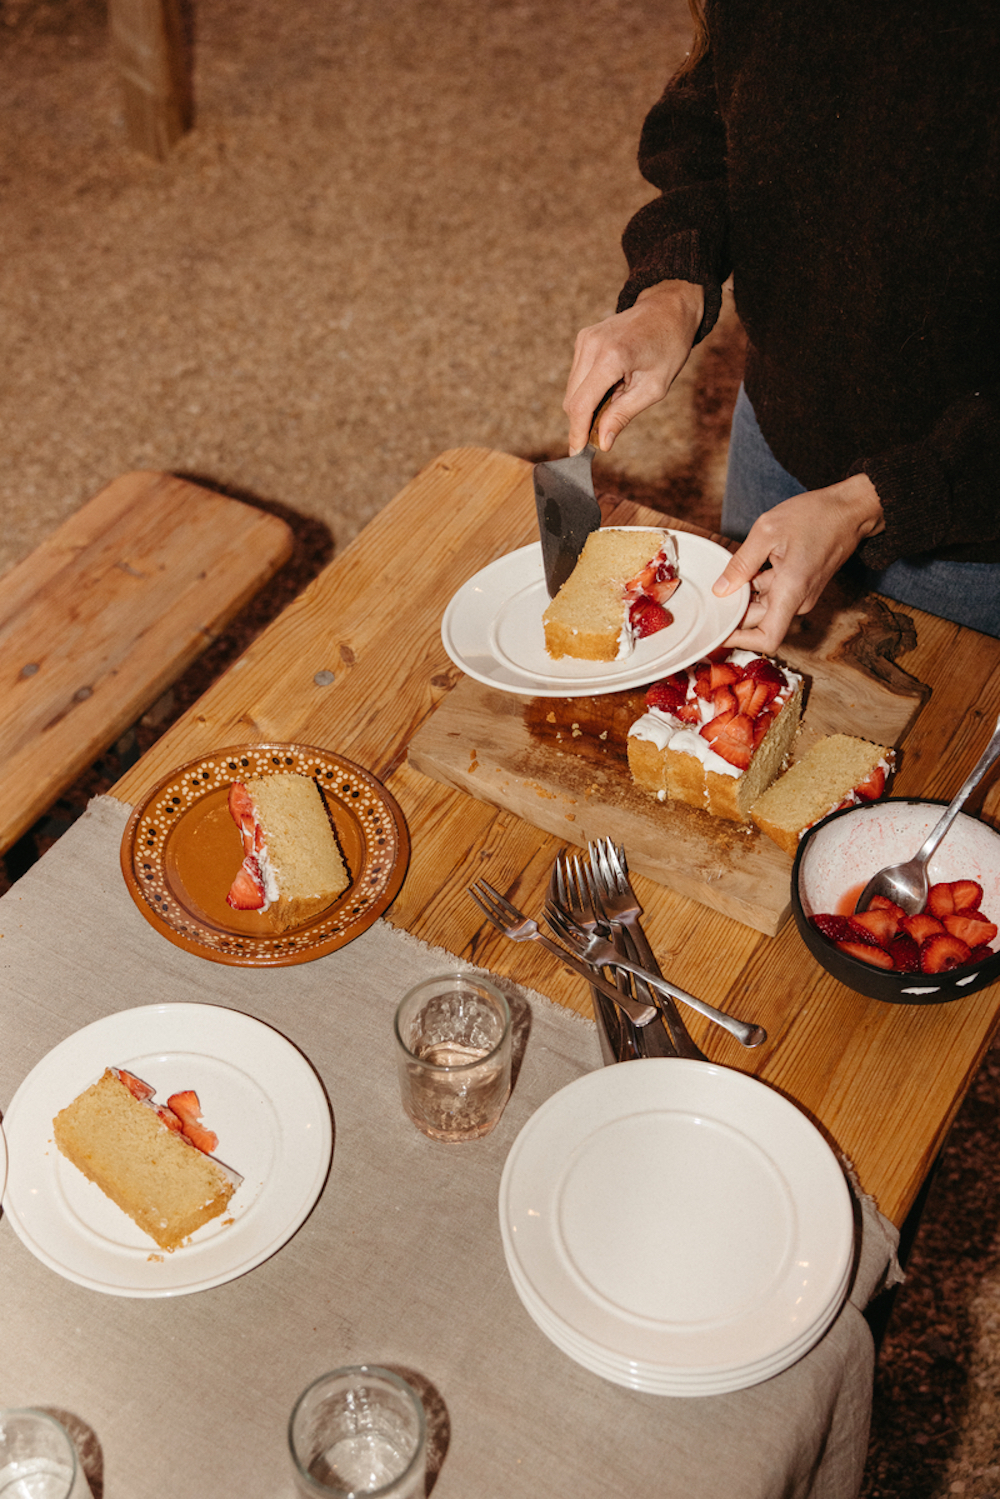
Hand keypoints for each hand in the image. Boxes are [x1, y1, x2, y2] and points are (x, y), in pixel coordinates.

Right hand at [563, 281, 704, 452]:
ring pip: (572, 389)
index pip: (581, 404)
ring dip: (588, 405)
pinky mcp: (583, 338)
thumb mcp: (654, 388)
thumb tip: (602, 442)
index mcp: (612, 357)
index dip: (577, 432)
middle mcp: (592, 345)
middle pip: (572, 399)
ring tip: (618, 398)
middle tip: (604, 433)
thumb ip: (623, 414)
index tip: (577, 453)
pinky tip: (613, 385)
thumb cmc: (668, 347)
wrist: (668, 308)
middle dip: (583, 422)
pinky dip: (589, 389)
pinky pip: (577, 375)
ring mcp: (584, 339)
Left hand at [712, 474, 884, 652]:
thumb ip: (741, 563)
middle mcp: (798, 600)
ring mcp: (801, 596)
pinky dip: (756, 587)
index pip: (767, 639)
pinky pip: (773, 596)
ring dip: (745, 596)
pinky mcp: (800, 588)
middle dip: (735, 612)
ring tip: (732, 570)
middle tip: (713, 593)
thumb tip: (721, 590)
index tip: (719, 629)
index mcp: (791, 591)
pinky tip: (748, 566)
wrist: (849, 510)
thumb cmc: (815, 516)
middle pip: (759, 623)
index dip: (740, 641)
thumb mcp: (767, 531)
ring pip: (764, 608)